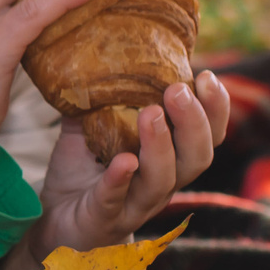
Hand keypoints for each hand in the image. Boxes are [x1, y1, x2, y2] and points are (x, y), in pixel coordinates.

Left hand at [25, 73, 229, 260]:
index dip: (215, 109)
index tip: (207, 75)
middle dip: (193, 122)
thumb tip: (102, 48)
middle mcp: (162, 183)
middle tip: (178, 90)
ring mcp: (135, 203)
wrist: (54, 220)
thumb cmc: (84, 171)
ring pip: (164, 180)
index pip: (209, 136)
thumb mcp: (94, 127)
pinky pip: (117, 199)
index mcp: (169, 159)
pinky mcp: (104, 218)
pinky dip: (121, 179)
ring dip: (162, 145)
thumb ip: (103, 95)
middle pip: (198, 157)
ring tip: (151, 112)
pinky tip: (123, 160)